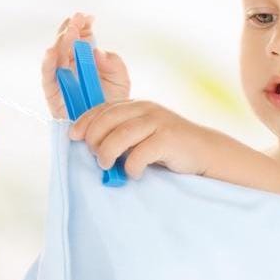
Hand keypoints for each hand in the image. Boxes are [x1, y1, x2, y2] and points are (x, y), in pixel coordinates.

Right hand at [41, 12, 129, 119]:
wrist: (109, 128)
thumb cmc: (113, 102)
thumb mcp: (121, 79)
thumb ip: (114, 63)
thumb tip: (97, 51)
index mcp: (86, 59)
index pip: (81, 37)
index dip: (83, 25)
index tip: (88, 17)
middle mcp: (71, 65)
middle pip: (66, 43)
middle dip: (71, 29)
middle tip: (78, 19)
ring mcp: (60, 77)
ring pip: (56, 55)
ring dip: (61, 41)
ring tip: (70, 32)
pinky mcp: (53, 93)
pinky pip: (48, 76)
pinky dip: (48, 63)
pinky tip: (52, 51)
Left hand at [68, 100, 218, 178]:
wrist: (205, 151)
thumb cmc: (169, 148)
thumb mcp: (143, 134)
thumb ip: (122, 134)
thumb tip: (91, 146)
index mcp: (137, 106)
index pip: (103, 109)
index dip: (85, 122)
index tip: (74, 137)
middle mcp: (146, 109)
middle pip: (108, 120)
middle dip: (95, 140)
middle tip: (97, 158)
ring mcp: (158, 122)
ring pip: (120, 135)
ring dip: (108, 153)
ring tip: (107, 166)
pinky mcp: (169, 138)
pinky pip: (140, 153)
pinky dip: (132, 166)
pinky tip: (134, 174)